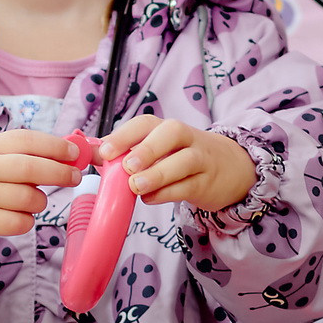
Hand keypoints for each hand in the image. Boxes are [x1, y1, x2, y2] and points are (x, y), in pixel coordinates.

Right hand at [0, 129, 79, 240]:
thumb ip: (20, 151)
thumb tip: (68, 152)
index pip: (28, 140)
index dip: (57, 146)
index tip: (75, 153)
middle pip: (32, 169)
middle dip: (61, 174)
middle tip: (74, 177)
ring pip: (29, 199)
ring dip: (40, 200)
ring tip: (33, 198)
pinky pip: (18, 223)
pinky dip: (27, 220)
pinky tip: (20, 215)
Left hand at [101, 114, 255, 212]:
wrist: (234, 168)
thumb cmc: (184, 158)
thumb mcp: (158, 150)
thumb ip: (125, 151)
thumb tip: (89, 151)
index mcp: (167, 128)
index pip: (146, 123)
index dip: (125, 135)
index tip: (105, 151)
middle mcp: (187, 139)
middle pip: (172, 133)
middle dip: (148, 149)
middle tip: (128, 167)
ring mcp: (201, 160)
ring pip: (184, 161)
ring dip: (158, 174)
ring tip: (137, 187)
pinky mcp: (208, 183)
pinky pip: (188, 186)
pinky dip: (168, 194)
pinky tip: (151, 198)